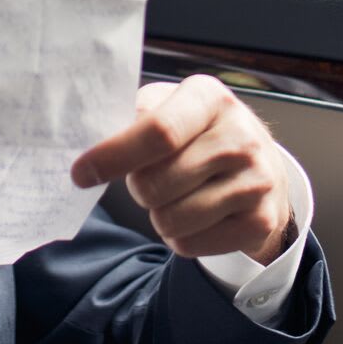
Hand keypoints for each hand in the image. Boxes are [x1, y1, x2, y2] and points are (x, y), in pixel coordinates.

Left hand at [71, 74, 293, 263]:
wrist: (262, 168)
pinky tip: (199, 215)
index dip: (113, 156)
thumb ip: (135, 115)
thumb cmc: (199, 134)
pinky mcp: (260, 221)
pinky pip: (190, 245)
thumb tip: (91, 138)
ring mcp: (256, 180)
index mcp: (210, 97)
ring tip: (178, 196)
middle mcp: (241, 136)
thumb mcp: (171, 106)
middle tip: (152, 178)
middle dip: (138, 188)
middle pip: (155, 184)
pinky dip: (181, 237)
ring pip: (170, 220)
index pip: (158, 131)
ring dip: (160, 215)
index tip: (80, 173)